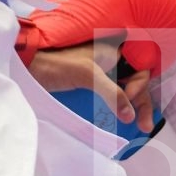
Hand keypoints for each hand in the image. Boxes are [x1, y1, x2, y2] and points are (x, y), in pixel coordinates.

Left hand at [27, 39, 155, 132]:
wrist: (30, 68)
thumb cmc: (58, 64)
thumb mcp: (88, 75)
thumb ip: (112, 92)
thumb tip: (130, 116)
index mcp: (113, 48)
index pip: (140, 64)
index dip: (140, 83)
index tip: (130, 97)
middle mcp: (112, 58)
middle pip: (137, 79)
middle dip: (143, 101)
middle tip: (145, 125)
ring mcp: (103, 72)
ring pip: (127, 89)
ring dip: (136, 107)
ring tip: (142, 127)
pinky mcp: (93, 84)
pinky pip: (115, 95)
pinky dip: (122, 107)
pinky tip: (126, 121)